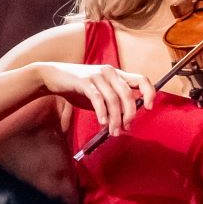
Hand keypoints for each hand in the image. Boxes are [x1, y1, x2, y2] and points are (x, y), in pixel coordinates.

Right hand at [36, 62, 155, 136]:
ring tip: (113, 131)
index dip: (149, 93)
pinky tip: (102, 122)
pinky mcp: (85, 81)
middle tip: (125, 128)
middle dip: (130, 115)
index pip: (142, 79)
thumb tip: (126, 123)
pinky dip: (102, 113)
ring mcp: (98, 75)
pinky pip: (98, 99)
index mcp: (117, 74)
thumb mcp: (100, 94)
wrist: (53, 76)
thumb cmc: (78, 88)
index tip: (148, 108)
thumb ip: (113, 104)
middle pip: (129, 94)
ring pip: (114, 100)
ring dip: (115, 119)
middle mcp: (110, 72)